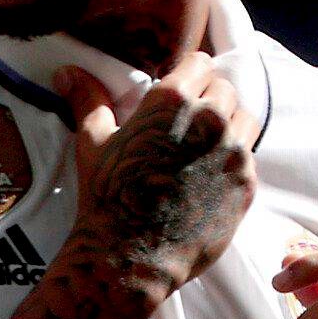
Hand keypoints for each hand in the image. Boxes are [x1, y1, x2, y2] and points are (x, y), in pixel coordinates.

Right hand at [59, 51, 253, 294]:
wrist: (133, 256)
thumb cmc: (109, 197)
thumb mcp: (93, 142)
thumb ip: (88, 99)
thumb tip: (67, 71)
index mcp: (173, 101)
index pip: (200, 63)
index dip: (191, 73)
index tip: (184, 87)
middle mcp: (210, 120)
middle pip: (225, 90)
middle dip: (209, 98)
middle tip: (190, 120)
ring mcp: (234, 153)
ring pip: (245, 119)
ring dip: (230, 124)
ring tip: (206, 142)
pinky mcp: (246, 184)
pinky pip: (249, 158)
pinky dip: (235, 159)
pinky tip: (212, 173)